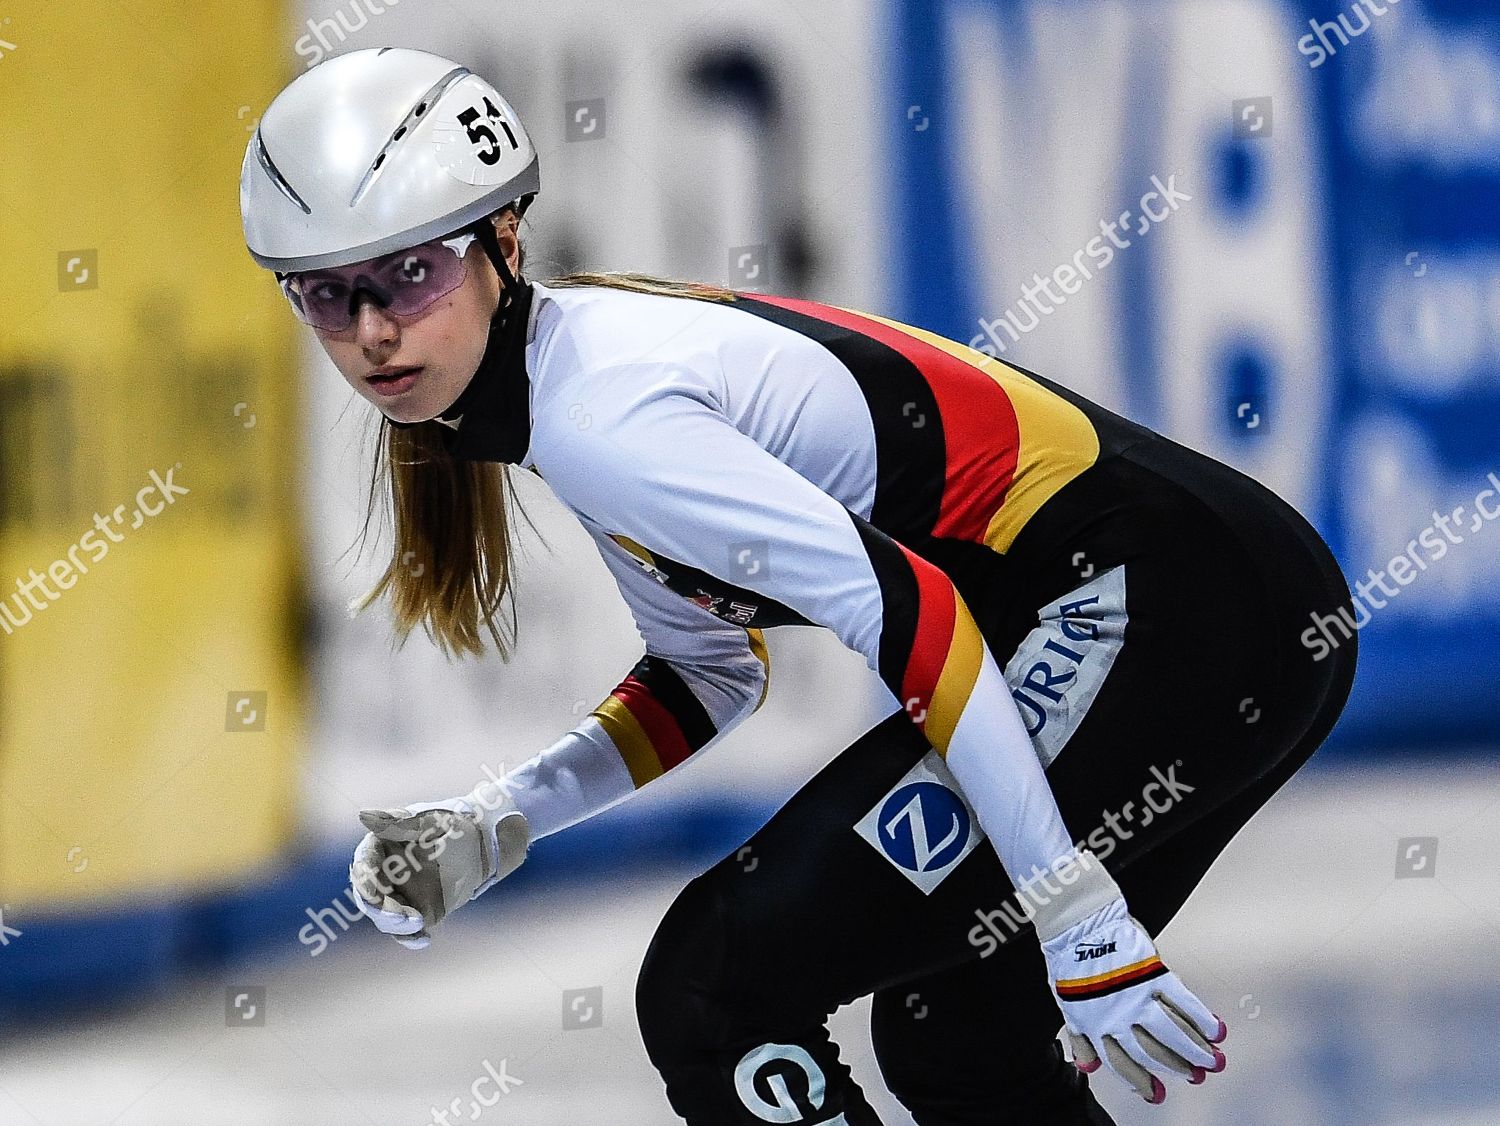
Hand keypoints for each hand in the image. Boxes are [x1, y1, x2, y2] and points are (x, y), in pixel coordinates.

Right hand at [349, 781, 529, 948]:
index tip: (373, 893)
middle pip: (370, 898)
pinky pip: (407, 930)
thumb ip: (397, 823)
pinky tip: (424, 939)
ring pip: (386, 917)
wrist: (482, 841)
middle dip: (381, 909)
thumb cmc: (452, 824)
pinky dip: (411, 938)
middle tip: (401, 916)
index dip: (364, 880)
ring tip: (418, 922)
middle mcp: (384, 874)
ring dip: (397, 924)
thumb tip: (362, 815)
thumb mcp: (428, 822)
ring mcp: (400, 895)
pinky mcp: (417, 911)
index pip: (363, 866)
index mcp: (380, 848)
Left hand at [1025, 850, 1225, 1104]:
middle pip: (1153, 1050)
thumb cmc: (1069, 960)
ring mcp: (1137, 996)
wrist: (1077, 922)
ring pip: (1172, 1031)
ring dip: (1196, 1048)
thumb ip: (1080, 1037)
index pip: (1121, 1062)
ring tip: (1214, 1061)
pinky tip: (1216, 1029)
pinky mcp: (1153, 973)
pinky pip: (1182, 1001)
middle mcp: (1118, 1015)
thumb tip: (1089, 1066)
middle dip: (1178, 1066)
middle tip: (1197, 1077)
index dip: (1140, 1080)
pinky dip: (1201, 1017)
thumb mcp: (1066, 1003)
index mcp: (1095, 1025)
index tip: (1157, 1094)